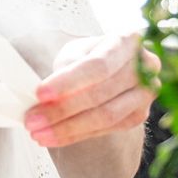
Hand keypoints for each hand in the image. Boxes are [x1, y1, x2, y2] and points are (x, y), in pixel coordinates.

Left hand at [24, 33, 157, 147]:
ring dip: (67, 128)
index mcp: (127, 41)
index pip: (98, 65)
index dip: (68, 82)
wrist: (116, 66)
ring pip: (105, 117)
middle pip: (100, 94)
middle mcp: (145, 67)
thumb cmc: (94, 53)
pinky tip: (55, 136)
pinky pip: (106, 129)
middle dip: (61, 110)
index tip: (40, 94)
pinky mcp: (139, 115)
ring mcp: (145, 93)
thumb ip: (66, 67)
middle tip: (32, 119)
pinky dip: (77, 134)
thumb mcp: (78, 49)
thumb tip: (47, 97)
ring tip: (39, 133)